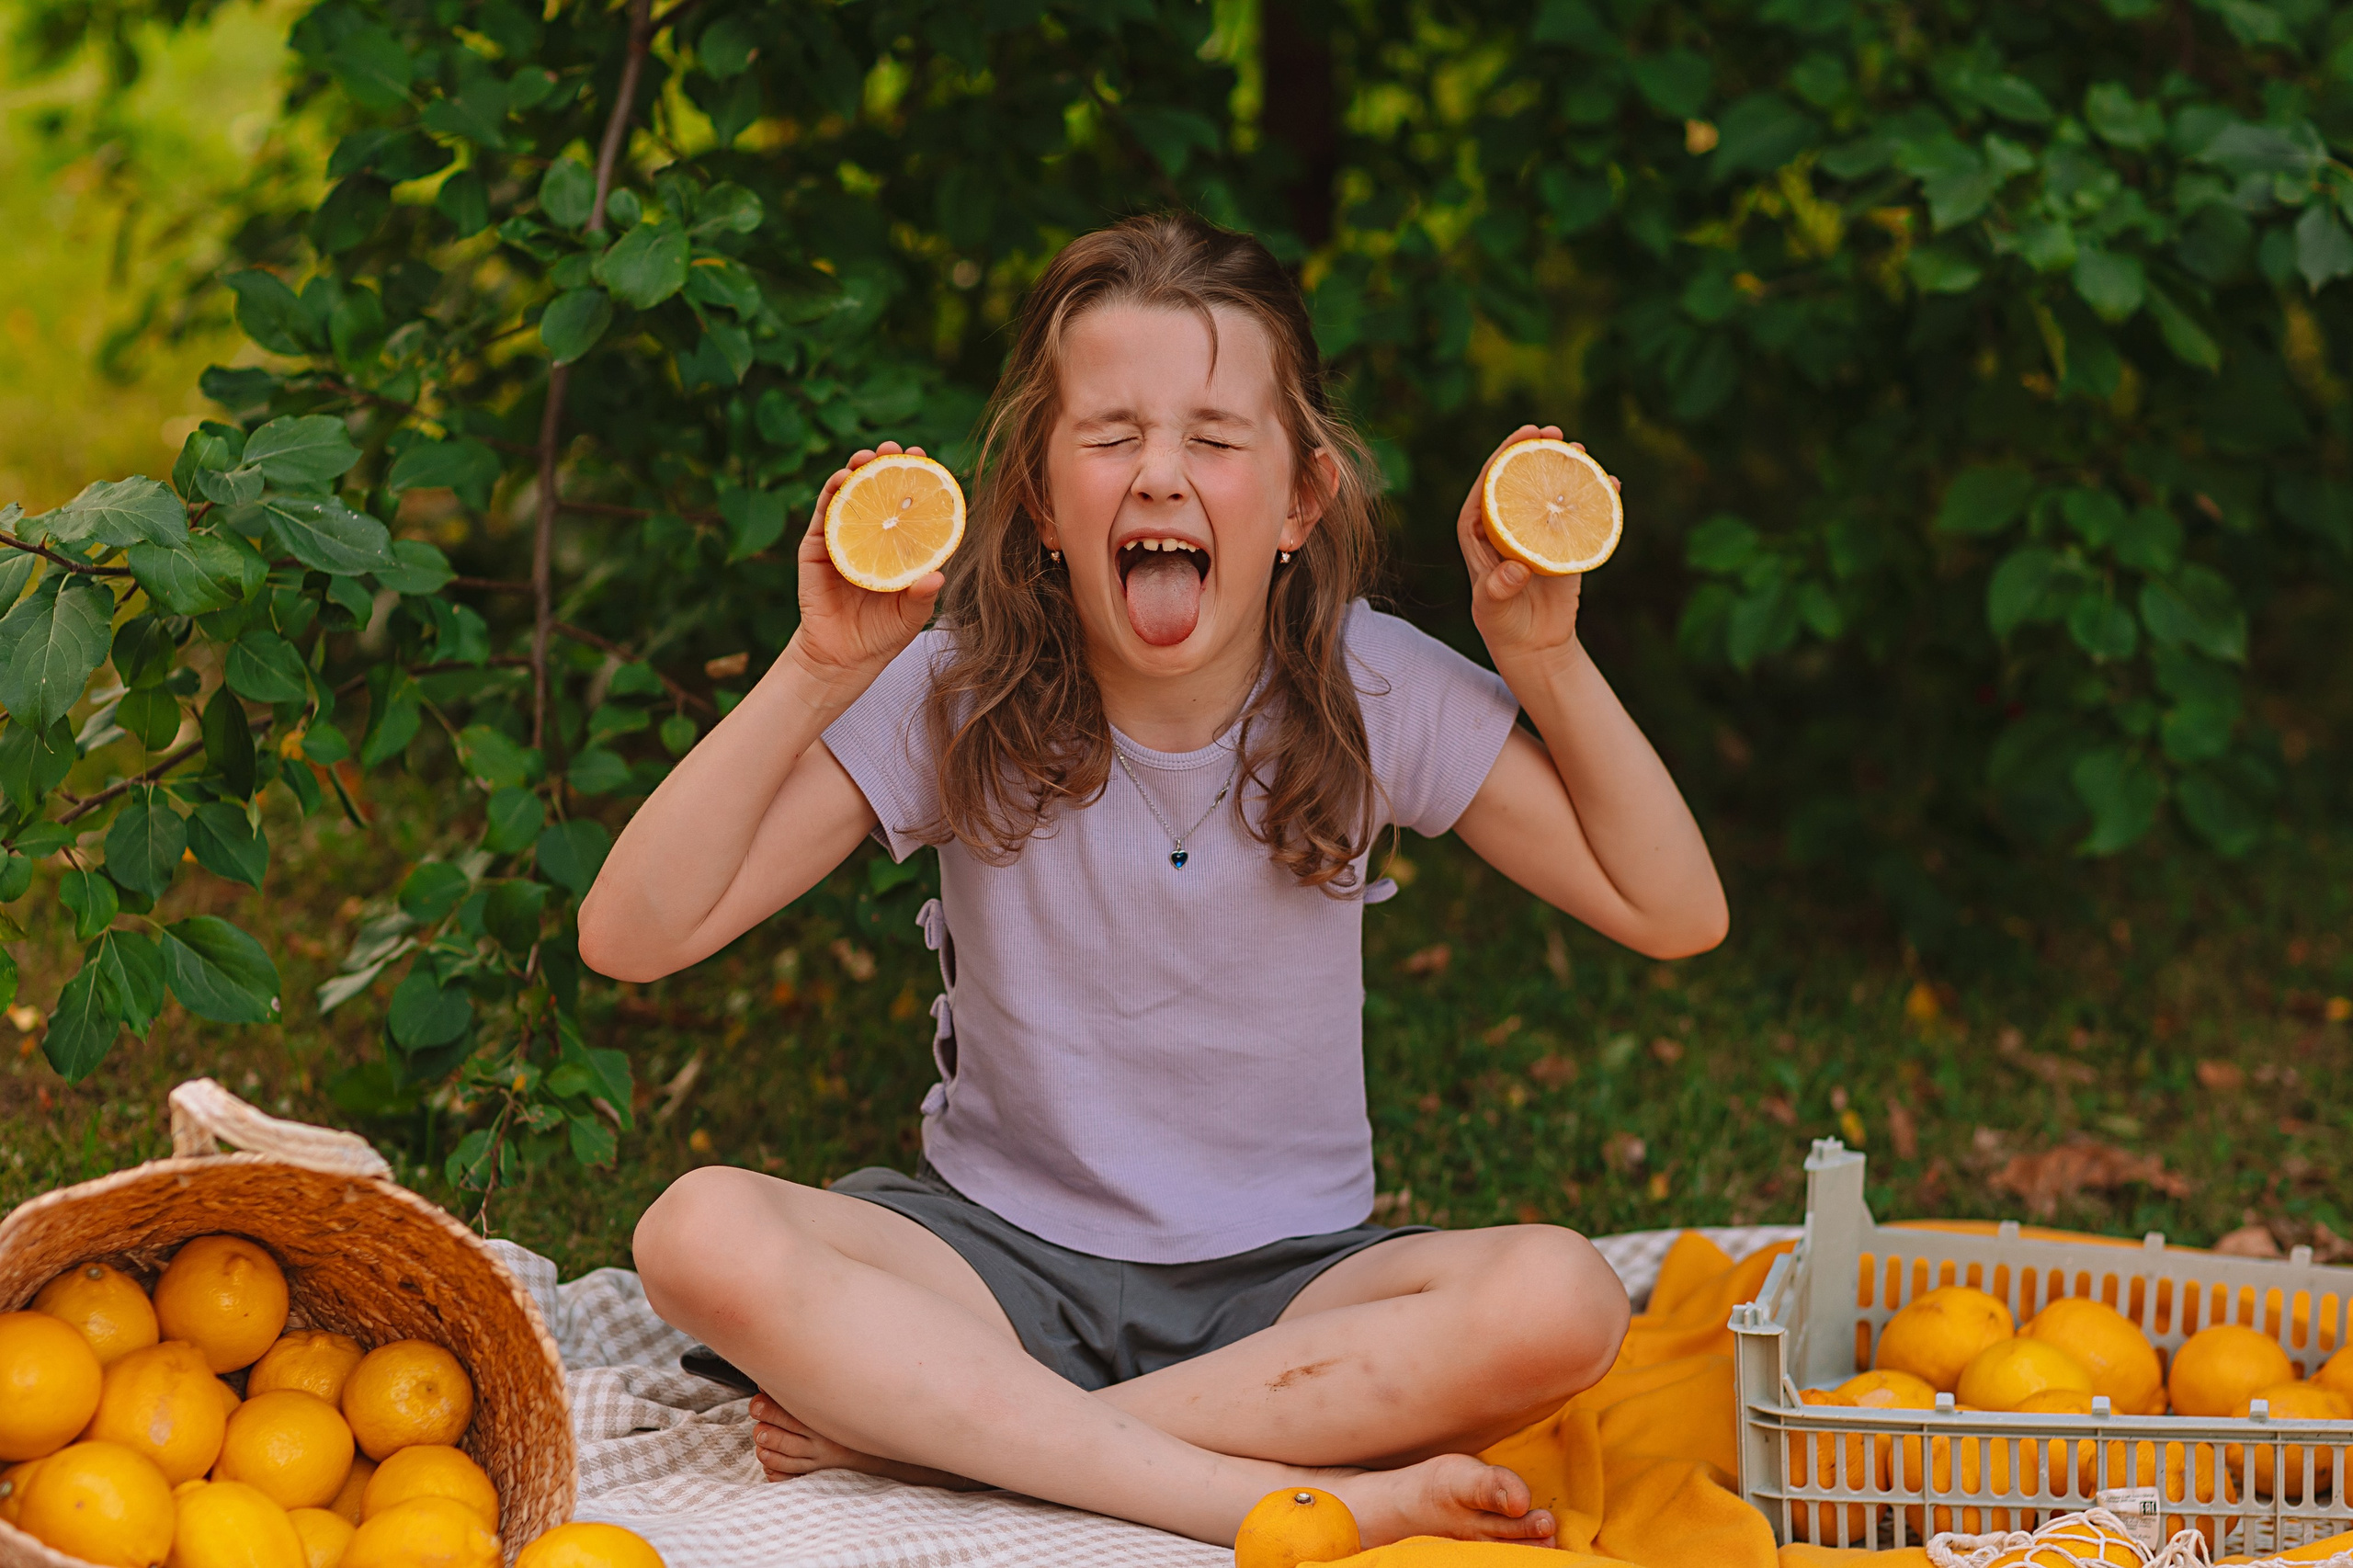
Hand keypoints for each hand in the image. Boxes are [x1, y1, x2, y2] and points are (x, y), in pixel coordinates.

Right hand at [786, 441, 947, 689]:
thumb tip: (938, 576)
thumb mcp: (911, 617)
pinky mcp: (815, 547)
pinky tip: (839, 480)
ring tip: (865, 457)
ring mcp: (842, 538)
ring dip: (855, 470)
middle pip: (879, 490)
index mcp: (898, 545)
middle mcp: (872, 534)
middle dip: (885, 464)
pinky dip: (830, 494)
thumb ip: (923, 596)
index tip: (925, 458)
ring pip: (849, 495)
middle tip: (893, 449)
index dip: (916, 479)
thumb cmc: (883, 635)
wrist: (842, 658)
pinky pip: (824, 515)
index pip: (908, 504)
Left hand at [1455, 423, 1618, 666]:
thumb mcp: (1493, 609)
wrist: (1534, 644)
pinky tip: (1611, 483)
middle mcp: (1504, 524)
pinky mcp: (1562, 541)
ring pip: (1547, 490)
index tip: (1520, 439)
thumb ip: (1498, 589)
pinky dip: (1594, 497)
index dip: (1500, 458)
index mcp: (1478, 532)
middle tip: (1552, 431)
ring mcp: (1534, 530)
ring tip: (1580, 448)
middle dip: (1533, 450)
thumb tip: (1516, 569)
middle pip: (1516, 478)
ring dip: (1564, 466)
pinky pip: (1577, 513)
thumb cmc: (1503, 625)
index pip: (1485, 486)